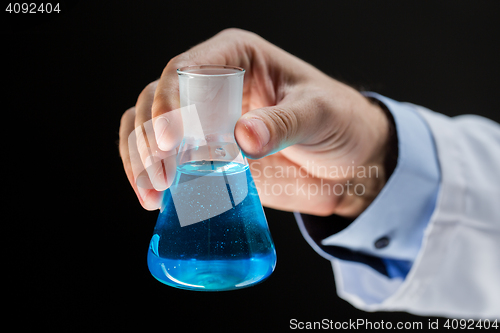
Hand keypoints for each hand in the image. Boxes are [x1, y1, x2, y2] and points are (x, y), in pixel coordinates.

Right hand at [119, 28, 390, 217]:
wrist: (349, 163)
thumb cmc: (339, 122)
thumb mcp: (319, 113)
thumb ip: (283, 122)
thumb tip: (243, 135)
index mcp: (237, 59)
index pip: (186, 70)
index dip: (168, 102)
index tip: (169, 141)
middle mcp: (211, 87)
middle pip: (155, 100)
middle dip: (148, 138)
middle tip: (161, 177)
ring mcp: (204, 122)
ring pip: (148, 130)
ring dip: (140, 160)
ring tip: (152, 194)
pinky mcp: (205, 156)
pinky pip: (164, 160)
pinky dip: (151, 176)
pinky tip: (155, 199)